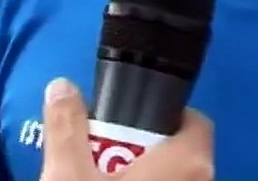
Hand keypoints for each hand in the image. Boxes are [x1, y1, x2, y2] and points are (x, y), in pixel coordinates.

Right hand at [39, 78, 212, 180]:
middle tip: (103, 154)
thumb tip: (62, 86)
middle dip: (145, 149)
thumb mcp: (68, 175)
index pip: (196, 122)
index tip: (128, 122)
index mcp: (190, 162)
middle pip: (180, 152)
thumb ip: (67, 127)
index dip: (163, 117)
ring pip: (172, 178)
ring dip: (143, 174)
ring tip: (100, 177)